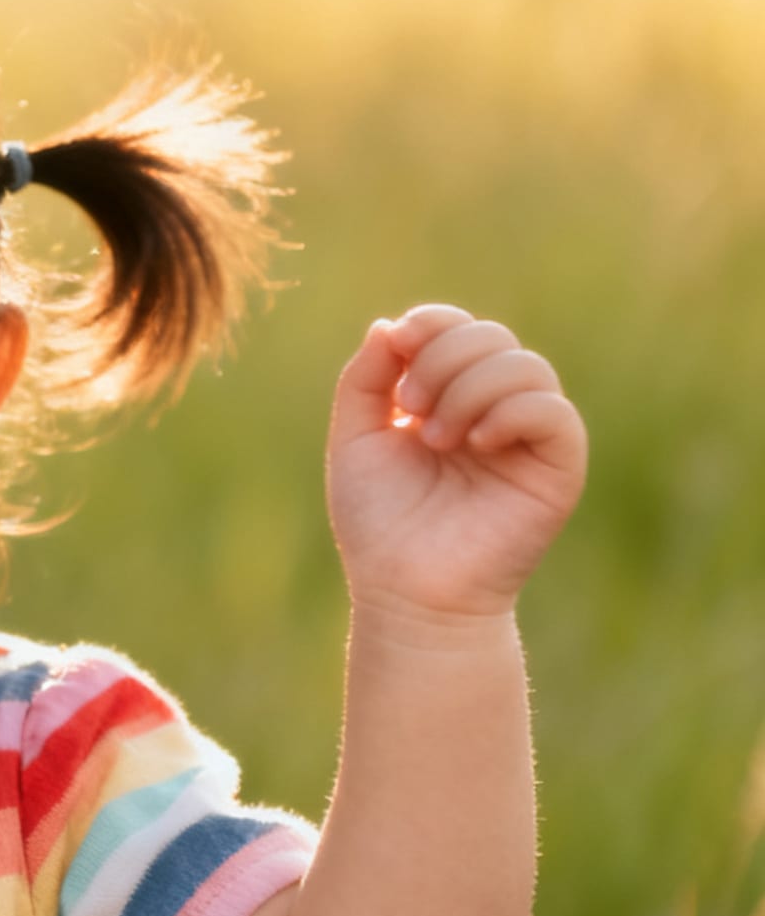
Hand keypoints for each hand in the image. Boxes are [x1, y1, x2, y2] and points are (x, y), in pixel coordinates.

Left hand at [327, 305, 586, 625]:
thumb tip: (390, 325)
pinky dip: (510, 411)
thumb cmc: (379, 524)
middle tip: (409, 409)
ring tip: (436, 438)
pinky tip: (476, 442)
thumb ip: (367, 379)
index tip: (398, 345)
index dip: (432, 322)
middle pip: (493, 336)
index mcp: (450, 398)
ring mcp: (529, 438)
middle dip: (443, 357)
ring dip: (469, 387)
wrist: (405, 593)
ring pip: (526, 365)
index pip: (459, 329)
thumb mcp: (357, 439)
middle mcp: (495, 411)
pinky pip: (554, 412)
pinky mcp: (559, 469)